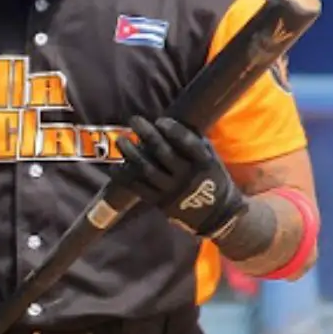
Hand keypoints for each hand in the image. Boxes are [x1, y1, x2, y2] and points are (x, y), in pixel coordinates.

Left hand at [113, 116, 246, 237]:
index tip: (160, 120)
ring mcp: (172, 190)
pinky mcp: (160, 202)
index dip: (173, 130)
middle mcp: (187, 176)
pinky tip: (115, 165)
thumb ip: (194, 141)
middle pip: (163, 153)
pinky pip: (138, 187)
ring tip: (121, 140)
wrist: (216, 214)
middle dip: (148, 134)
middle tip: (135, 120)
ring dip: (132, 153)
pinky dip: (125, 176)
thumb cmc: (211, 177)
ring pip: (147, 169)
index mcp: (203, 163)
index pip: (188, 143)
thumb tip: (169, 121)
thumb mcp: (210, 157)